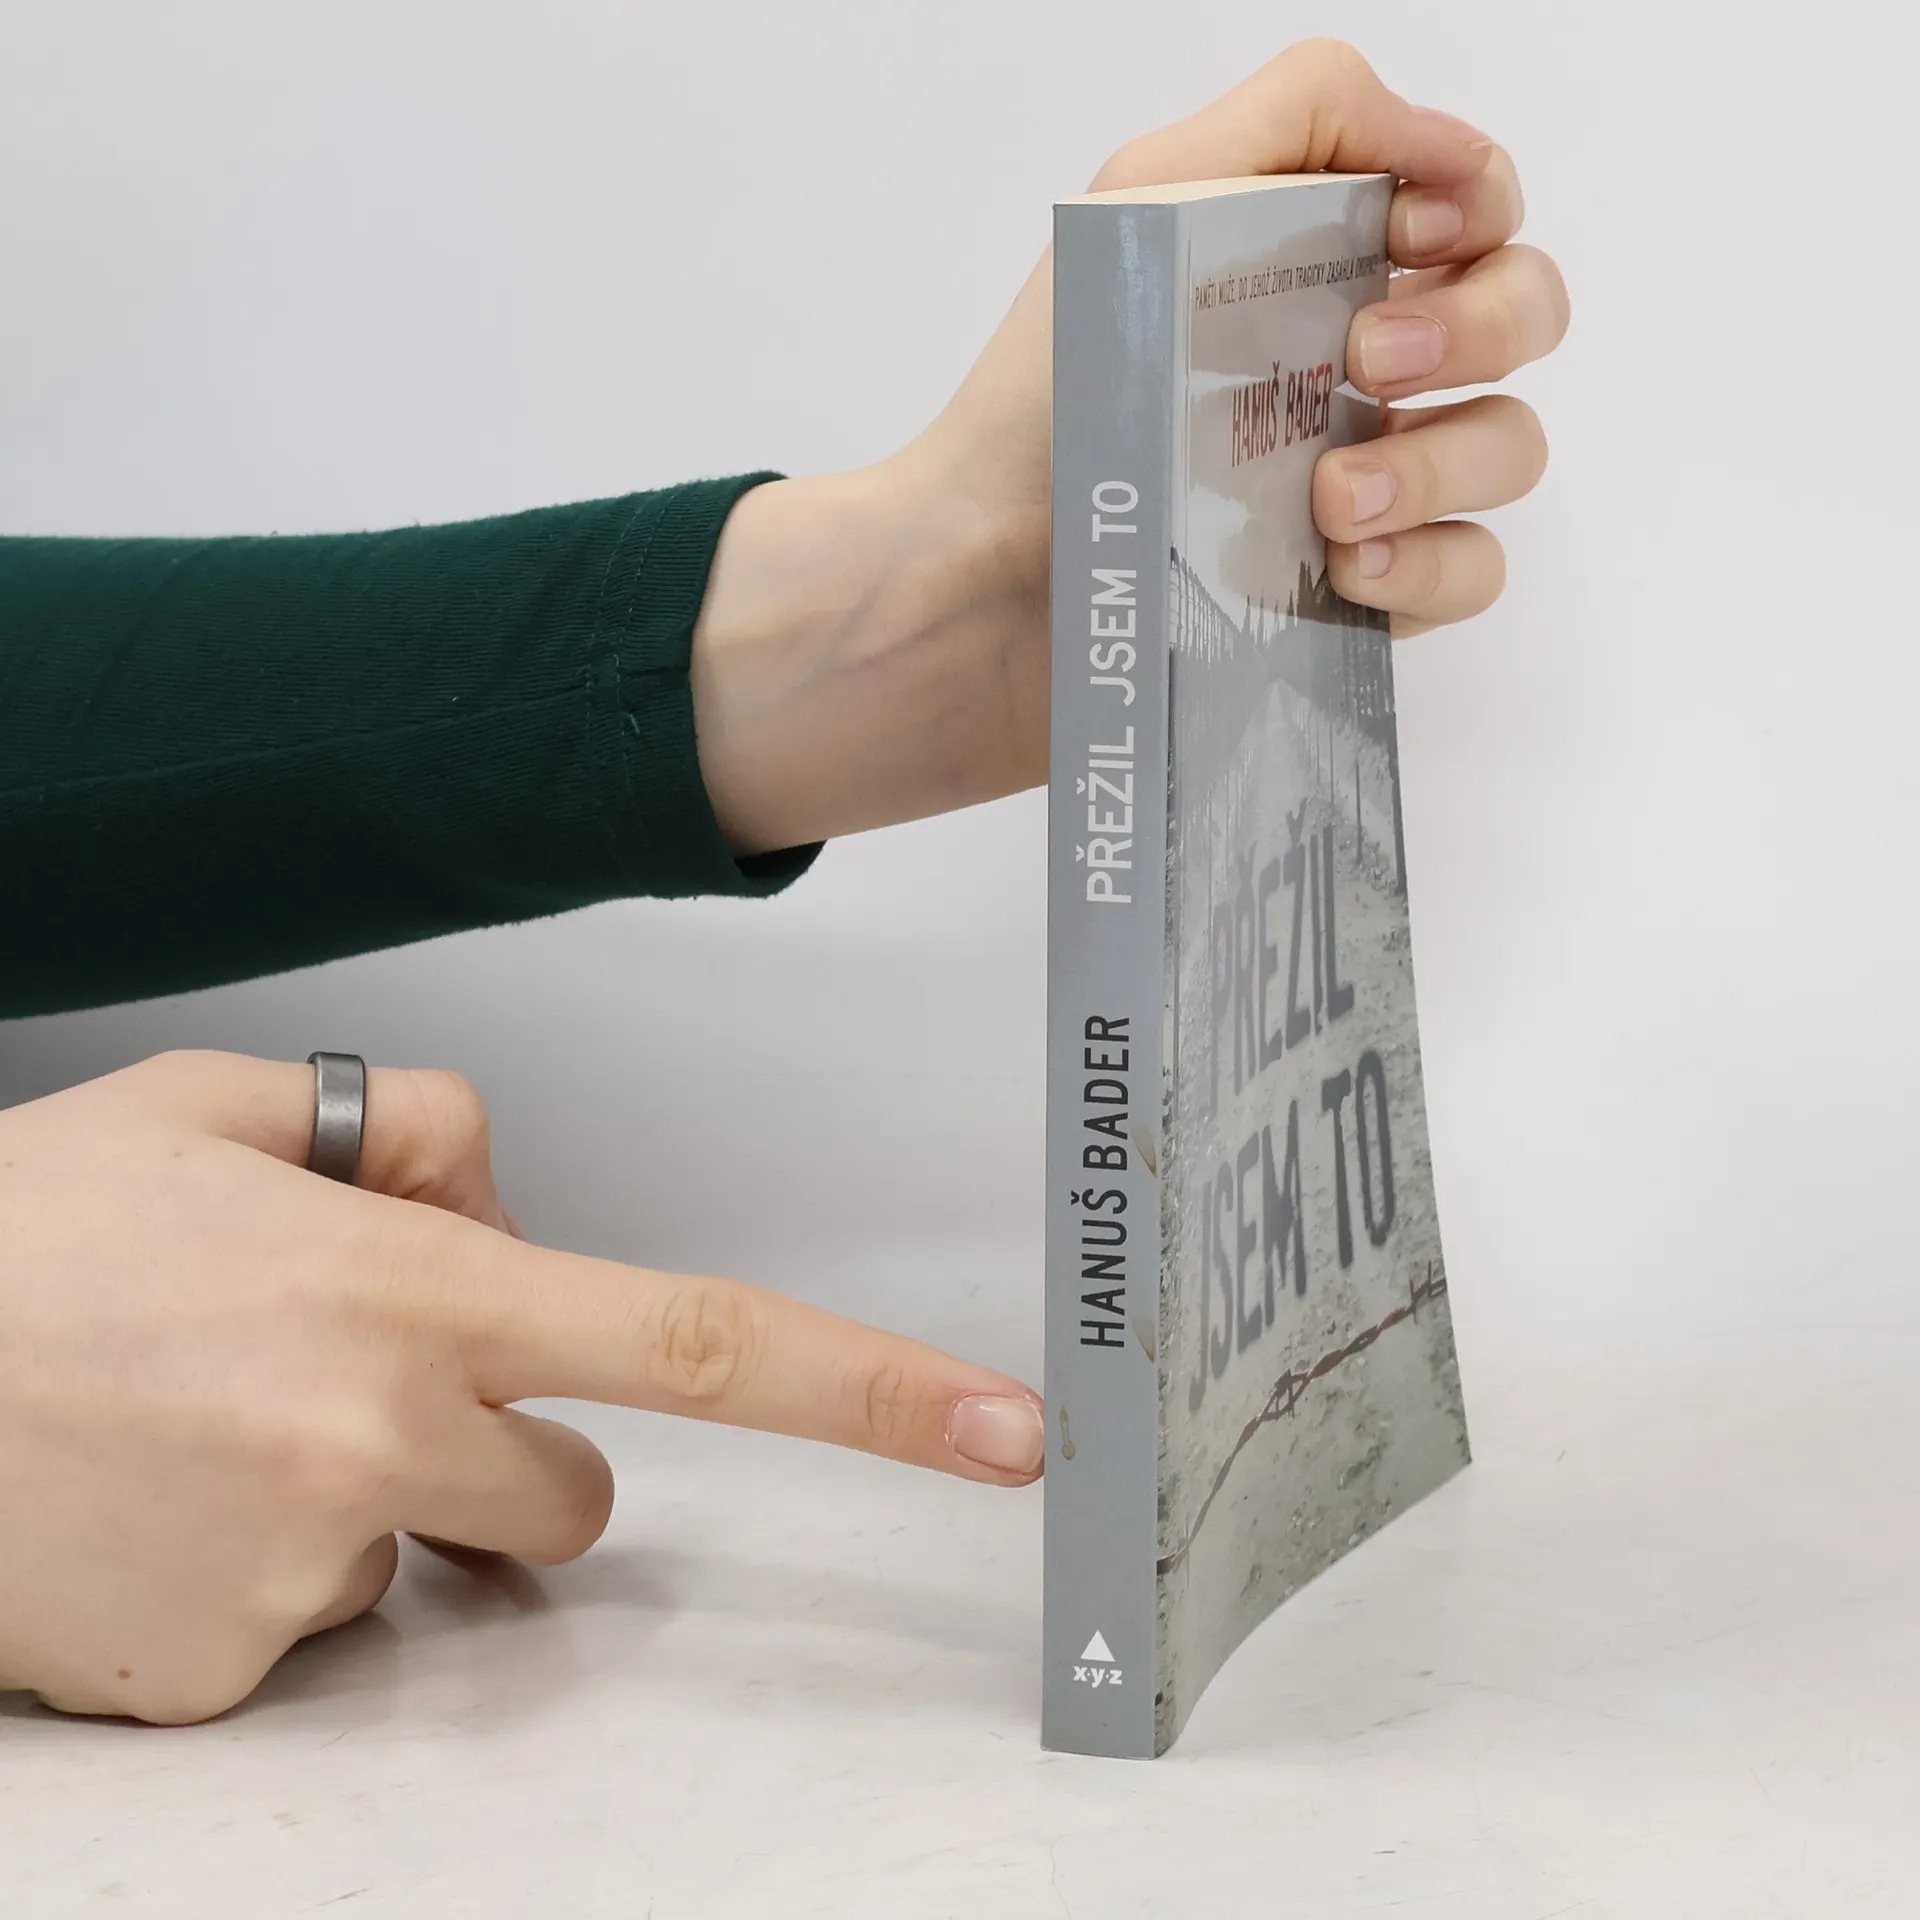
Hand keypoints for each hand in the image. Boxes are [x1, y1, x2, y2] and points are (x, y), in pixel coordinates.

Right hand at [0, 1052, 1042, 1724]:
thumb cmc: (31, 1230)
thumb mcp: (220, 1110)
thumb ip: (406, 1125)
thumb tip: (501, 1198)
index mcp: (413, 1287)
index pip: (699, 1342)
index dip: (870, 1391)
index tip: (1006, 1435)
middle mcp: (379, 1437)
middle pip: (575, 1498)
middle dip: (516, 1459)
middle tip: (358, 1388)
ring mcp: (296, 1573)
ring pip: (430, 1567)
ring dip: (371, 1515)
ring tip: (214, 1434)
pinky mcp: (214, 1678)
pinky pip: (305, 1638)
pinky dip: (258, 1583)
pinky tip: (150, 1509)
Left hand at [688, 39, 1568, 852]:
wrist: (978, 589)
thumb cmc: (1039, 402)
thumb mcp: (1143, 204)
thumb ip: (1297, 118)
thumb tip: (1443, 142)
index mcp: (1313, 269)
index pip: (1473, 208)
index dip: (1477, 204)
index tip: (1413, 236)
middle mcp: (1353, 372)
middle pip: (1524, 311)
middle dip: (1477, 324)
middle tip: (1366, 359)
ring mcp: (1365, 487)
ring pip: (1510, 445)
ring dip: (1444, 459)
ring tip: (1332, 497)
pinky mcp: (1357, 598)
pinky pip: (1471, 569)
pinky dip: (1428, 563)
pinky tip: (1344, 568)